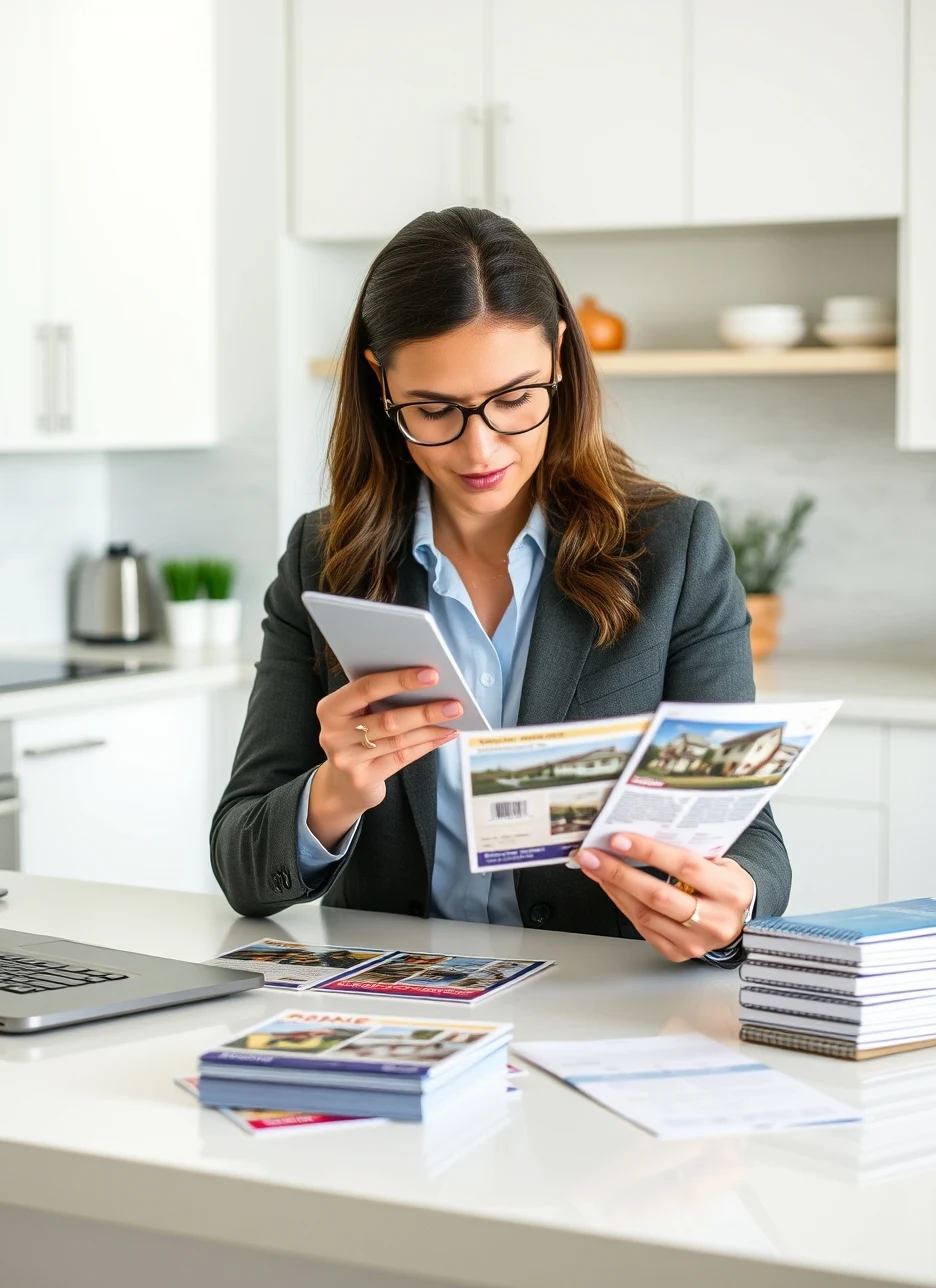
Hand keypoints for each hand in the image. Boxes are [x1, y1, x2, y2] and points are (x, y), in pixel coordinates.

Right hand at [309, 667, 460, 848]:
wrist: (340, 784)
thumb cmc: (355, 736)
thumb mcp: (355, 714)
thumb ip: (377, 699)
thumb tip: (425, 682)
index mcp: (330, 708)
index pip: (366, 688)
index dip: (400, 680)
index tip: (431, 674)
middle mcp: (334, 734)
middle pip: (387, 719)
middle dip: (424, 710)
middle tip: (454, 702)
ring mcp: (347, 759)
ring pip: (398, 740)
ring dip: (431, 727)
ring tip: (455, 716)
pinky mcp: (363, 779)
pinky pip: (402, 757)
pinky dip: (427, 743)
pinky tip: (445, 733)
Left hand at [575, 834, 754, 961]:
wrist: (740, 922)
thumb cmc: (725, 886)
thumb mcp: (721, 864)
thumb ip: (689, 852)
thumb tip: (640, 833)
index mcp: (730, 890)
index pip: (685, 867)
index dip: (649, 852)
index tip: (619, 840)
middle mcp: (715, 920)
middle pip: (658, 896)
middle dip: (619, 873)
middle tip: (593, 856)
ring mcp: (696, 941)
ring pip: (645, 914)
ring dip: (614, 889)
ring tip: (595, 868)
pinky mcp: (679, 953)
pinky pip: (643, 928)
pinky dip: (623, 904)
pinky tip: (610, 887)